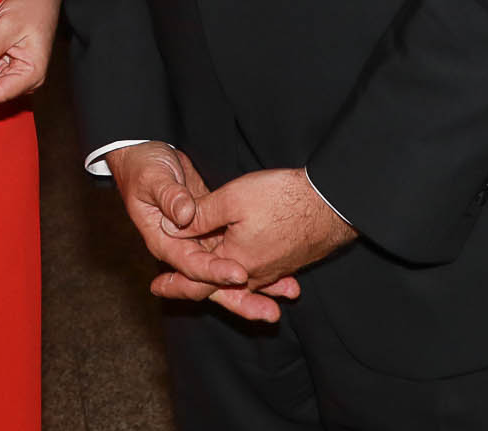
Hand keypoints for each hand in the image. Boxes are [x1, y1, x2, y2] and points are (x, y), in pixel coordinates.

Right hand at [103, 143, 297, 323]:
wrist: (143, 156)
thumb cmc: (143, 167)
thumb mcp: (152, 178)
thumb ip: (168, 196)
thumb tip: (184, 216)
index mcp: (163, 241)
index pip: (192, 264)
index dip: (215, 271)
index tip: (240, 273)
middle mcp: (182, 249)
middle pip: (212, 282)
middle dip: (241, 299)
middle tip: (270, 312)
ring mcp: (199, 242)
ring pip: (227, 271)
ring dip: (256, 286)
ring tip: (288, 294)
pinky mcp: (212, 232)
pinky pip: (235, 253)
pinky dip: (257, 264)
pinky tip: (282, 272)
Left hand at [172, 167, 356, 293]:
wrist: (331, 203)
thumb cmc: (281, 198)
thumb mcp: (232, 199)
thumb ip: (200, 217)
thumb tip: (173, 228)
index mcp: (234, 262)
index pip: (196, 282)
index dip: (174, 284)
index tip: (156, 287)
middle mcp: (254, 275)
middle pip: (217, 287)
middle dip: (192, 286)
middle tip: (168, 288)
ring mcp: (274, 271)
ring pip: (239, 282)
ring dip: (218, 282)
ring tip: (201, 279)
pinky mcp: (288, 262)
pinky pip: (260, 276)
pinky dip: (243, 275)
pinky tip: (242, 269)